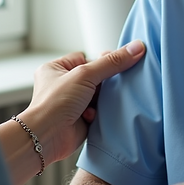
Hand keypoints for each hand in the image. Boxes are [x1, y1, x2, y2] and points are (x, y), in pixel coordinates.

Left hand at [16, 40, 145, 163]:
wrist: (47, 136)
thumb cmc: (54, 103)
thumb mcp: (85, 74)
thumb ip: (112, 62)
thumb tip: (136, 48)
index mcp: (56, 69)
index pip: (85, 58)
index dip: (100, 62)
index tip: (116, 63)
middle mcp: (62, 85)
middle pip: (94, 78)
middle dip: (102, 84)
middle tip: (110, 85)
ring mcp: (71, 103)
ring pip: (98, 95)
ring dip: (101, 100)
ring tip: (98, 103)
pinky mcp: (80, 120)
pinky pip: (98, 111)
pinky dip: (98, 113)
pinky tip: (92, 116)